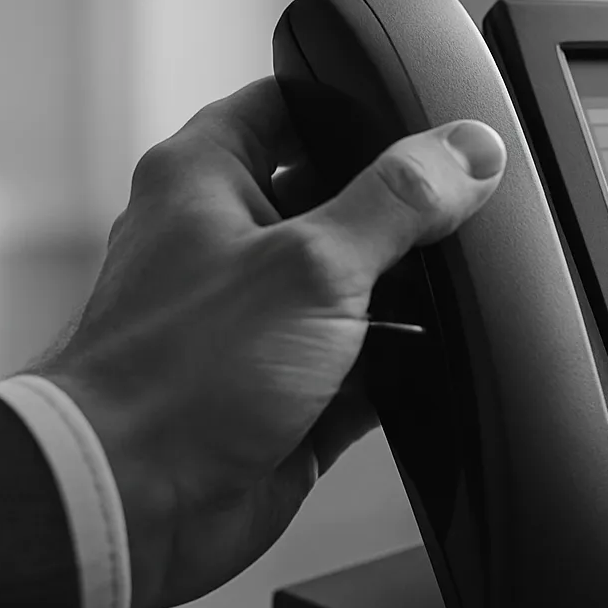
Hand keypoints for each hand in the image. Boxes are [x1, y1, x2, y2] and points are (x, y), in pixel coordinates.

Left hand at [38, 78, 505, 607]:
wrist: (136, 503)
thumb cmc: (179, 374)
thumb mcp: (311, 263)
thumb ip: (399, 200)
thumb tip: (471, 151)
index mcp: (207, 181)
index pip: (287, 106)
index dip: (353, 104)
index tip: (424, 116)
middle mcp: (230, 246)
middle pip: (339, 200)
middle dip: (401, 213)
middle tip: (458, 213)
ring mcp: (262, 325)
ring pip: (361, 289)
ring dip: (409, 300)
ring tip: (453, 297)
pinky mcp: (292, 396)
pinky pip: (369, 370)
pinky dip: (406, 370)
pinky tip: (440, 369)